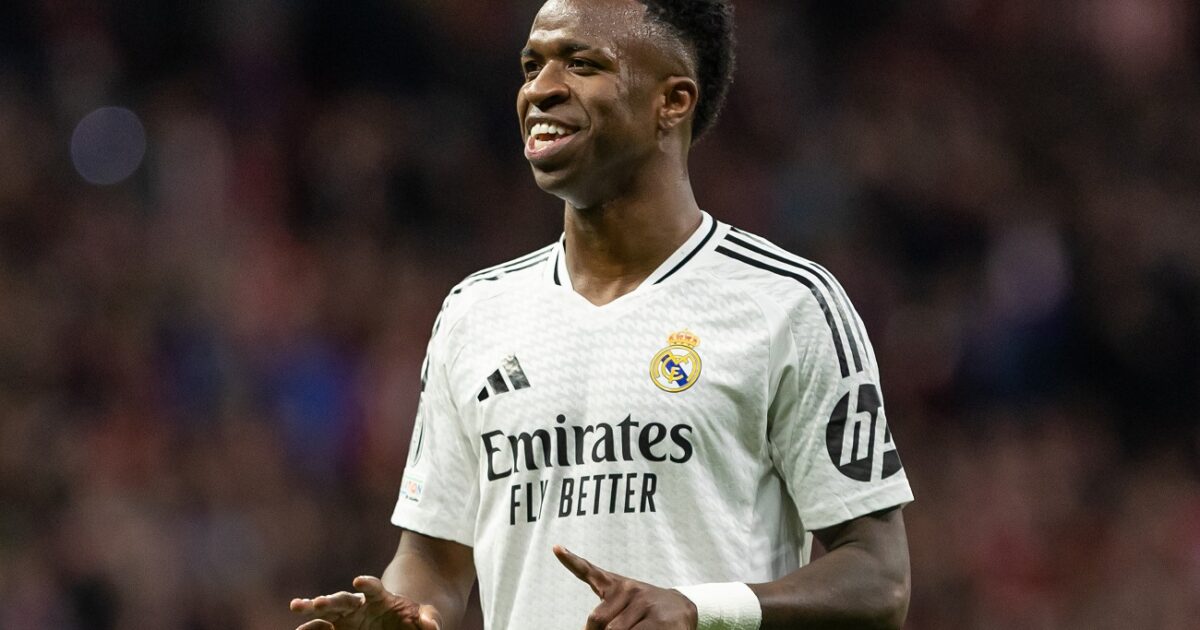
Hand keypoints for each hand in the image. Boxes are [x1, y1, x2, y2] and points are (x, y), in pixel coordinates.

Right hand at [289, 575, 441, 629]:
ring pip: (326, 611)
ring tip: (297, 605)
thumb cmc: (413, 619)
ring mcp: (345, 617)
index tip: (359, 580)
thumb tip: (431, 625)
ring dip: (311, 609)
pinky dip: (311, 627)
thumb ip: (428, 618)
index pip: (374, 588)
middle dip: (331, 599)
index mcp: (381, 598)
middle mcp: (359, 605)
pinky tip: (299, 629)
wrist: (398, 623)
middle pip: (343, 598)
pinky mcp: (338, 628)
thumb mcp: (425, 617)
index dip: (368, 584)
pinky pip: (322, 628)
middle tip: (317, 601)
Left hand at [554, 545, 697, 629]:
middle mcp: (630, 590)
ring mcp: (645, 604)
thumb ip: (605, 610)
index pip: (591, 572)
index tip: (557, 548)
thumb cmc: (647, 609)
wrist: (684, 608)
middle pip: (599, 621)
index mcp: (618, 585)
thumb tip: (589, 626)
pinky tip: (642, 629)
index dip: (572, 561)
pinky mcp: (659, 622)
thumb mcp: (625, 602)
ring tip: (635, 629)